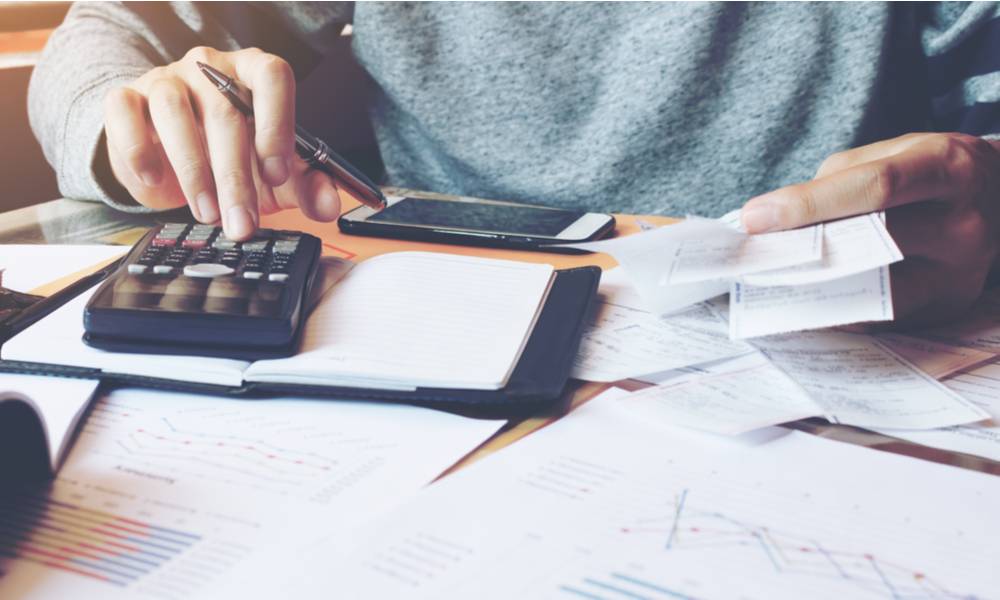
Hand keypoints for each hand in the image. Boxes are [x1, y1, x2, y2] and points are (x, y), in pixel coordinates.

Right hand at [102, 47, 341, 239]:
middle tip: (243, 223)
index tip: (277, 174)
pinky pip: (125, 112)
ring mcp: (166, 79)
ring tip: (208, 214)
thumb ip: (307, 187)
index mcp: (254, 74)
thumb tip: (330, 205)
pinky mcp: (127, 97)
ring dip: (194, 172)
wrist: (169, 155)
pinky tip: (154, 178)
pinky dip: (138, 149)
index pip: (272, 76)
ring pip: (176, 114)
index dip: (277, 123)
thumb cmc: (230, 157)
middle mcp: (210, 68)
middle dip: (236, 178)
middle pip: (226, 112)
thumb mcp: (274, 177)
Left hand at [740, 133, 999, 325]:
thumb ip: (839, 181)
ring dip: (812, 288)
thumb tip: (778, 222)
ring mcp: (961, 273)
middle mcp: (964, 224)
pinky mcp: (948, 306)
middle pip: (871, 242)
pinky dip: (837, 308)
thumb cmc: (931, 171)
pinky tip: (799, 301)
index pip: (874, 188)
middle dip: (802, 251)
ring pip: (875, 290)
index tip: (754, 217)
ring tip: (764, 282)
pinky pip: (881, 315)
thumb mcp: (895, 152)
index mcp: (949, 169)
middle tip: (748, 256)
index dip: (808, 204)